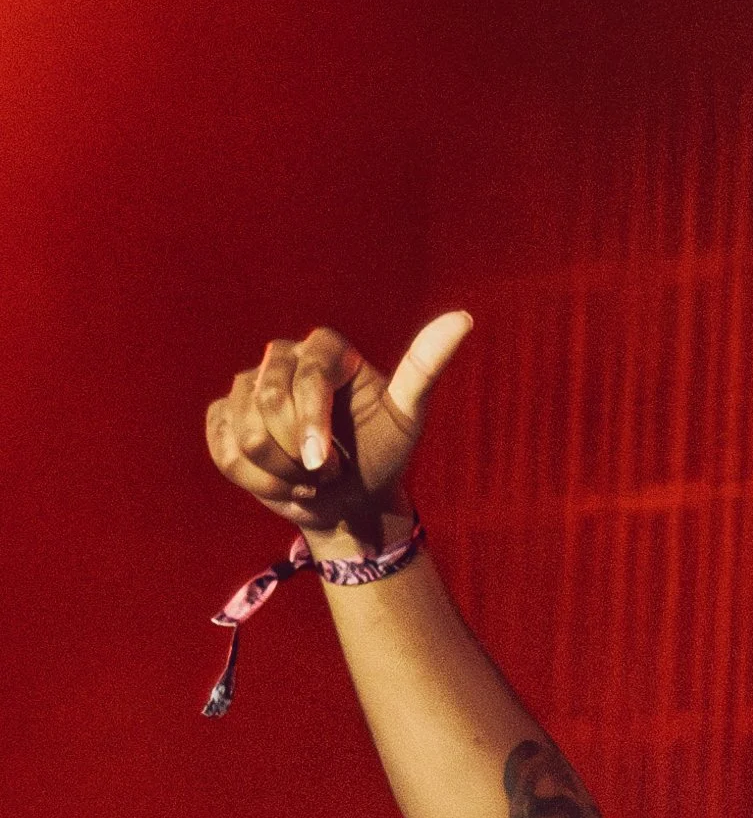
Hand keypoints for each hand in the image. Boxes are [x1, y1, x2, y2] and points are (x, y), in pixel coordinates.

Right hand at [205, 312, 472, 537]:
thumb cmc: (381, 453)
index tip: (324, 465)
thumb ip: (425, 368)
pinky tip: (280, 482)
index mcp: (326, 348)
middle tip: (328, 472)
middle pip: (267, 402)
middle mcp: (283, 356)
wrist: (351, 499)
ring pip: (243, 432)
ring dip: (279, 475)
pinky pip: (223, 450)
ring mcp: (248, 384)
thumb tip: (463, 318)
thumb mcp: (408, 416)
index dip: (310, 424)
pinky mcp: (224, 414)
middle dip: (299, 455)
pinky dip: (255, 480)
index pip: (306, 376)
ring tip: (308, 479)